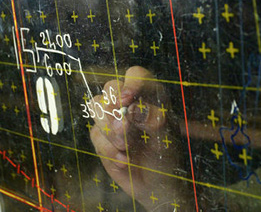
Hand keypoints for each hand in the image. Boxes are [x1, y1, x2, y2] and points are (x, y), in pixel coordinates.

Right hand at [89, 66, 192, 210]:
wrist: (155, 184)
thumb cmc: (165, 155)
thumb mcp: (165, 136)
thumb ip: (152, 119)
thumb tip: (132, 108)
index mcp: (149, 95)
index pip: (136, 75)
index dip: (130, 83)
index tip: (127, 100)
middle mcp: (129, 102)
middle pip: (110, 86)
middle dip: (114, 108)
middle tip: (124, 128)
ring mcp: (112, 117)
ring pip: (96, 106)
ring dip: (110, 130)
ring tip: (127, 147)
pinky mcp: (101, 136)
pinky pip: (96, 135)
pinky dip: (109, 150)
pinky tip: (124, 160)